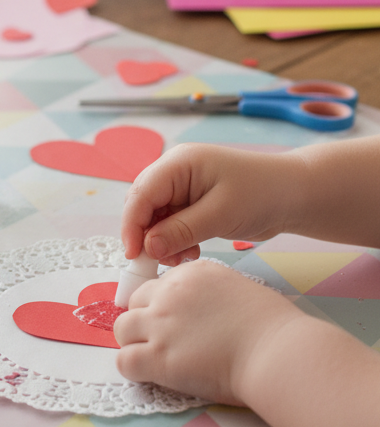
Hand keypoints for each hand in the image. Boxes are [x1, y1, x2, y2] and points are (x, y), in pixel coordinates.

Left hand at [113, 262, 299, 403]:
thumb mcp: (239, 290)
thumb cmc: (272, 328)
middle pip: (135, 302)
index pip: (159, 285)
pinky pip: (124, 361)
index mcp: (193, 273)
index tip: (178, 325)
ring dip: (135, 343)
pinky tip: (153, 376)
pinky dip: (134, 370)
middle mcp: (171, 292)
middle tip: (165, 343)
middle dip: (145, 322)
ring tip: (156, 360)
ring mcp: (161, 323)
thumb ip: (211, 296)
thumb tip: (202, 314)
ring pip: (122, 328)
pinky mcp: (158, 356)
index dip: (164, 307)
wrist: (276, 351)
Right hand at [121, 143, 299, 265]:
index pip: (141, 194)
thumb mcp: (220, 214)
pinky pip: (171, 224)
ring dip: (162, 242)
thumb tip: (148, 247)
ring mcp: (183, 188)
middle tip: (157, 263)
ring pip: (155, 218)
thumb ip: (180, 231)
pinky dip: (175, 241)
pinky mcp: (192, 204)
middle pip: (143, 205)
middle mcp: (176, 172)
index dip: (132, 225)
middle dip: (146, 235)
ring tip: (182, 258)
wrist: (294, 195)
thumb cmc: (262, 194)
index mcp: (179, 164)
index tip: (134, 255)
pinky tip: (191, 252)